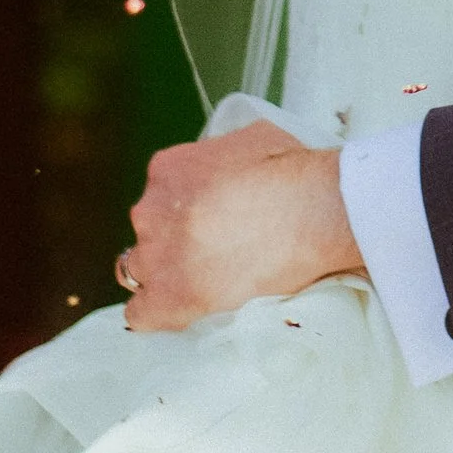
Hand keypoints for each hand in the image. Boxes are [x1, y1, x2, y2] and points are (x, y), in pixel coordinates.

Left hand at [123, 117, 364, 330]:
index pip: (162, 197)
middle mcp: (151, 210)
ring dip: (169, 275)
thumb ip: (222, 154)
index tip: (213, 221)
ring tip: (208, 282)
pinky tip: (180, 310)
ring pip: (142, 271)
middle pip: (150, 232)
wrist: (312, 212)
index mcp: (167, 170)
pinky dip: (156, 314)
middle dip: (177, 241)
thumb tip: (228, 170)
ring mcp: (156, 256)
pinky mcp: (168, 298)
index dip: (187, 212)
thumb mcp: (250, 138)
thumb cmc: (292, 174)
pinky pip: (140, 314)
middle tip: (217, 250)